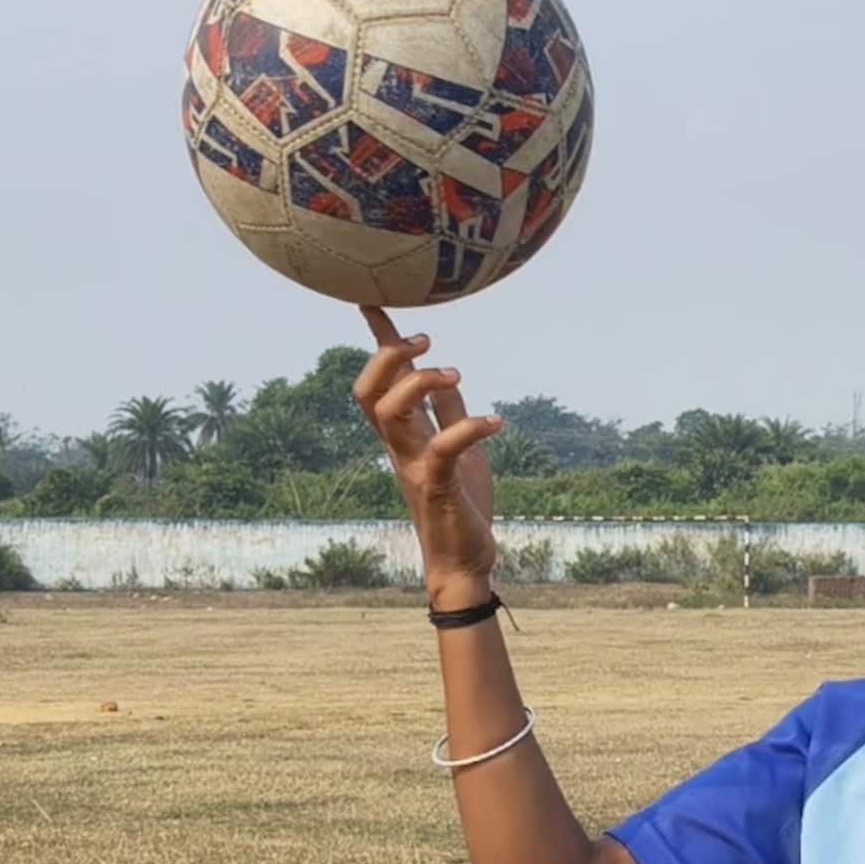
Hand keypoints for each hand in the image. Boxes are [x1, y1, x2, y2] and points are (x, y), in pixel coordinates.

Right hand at [353, 307, 504, 605]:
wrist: (465, 561)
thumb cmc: (461, 505)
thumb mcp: (458, 449)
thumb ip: (448, 414)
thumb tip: (447, 374)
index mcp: (403, 436)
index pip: (378, 381)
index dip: (375, 342)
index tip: (372, 302)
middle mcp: (399, 448)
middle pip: (368, 393)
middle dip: (390, 357)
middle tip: (427, 341)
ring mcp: (414, 467)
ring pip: (391, 415)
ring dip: (420, 384)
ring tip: (458, 374)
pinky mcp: (437, 488)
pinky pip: (442, 449)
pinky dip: (469, 428)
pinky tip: (497, 421)